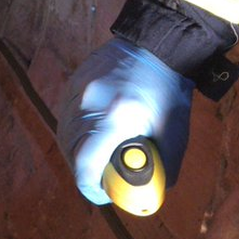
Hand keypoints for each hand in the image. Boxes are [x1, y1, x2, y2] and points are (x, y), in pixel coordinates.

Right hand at [56, 38, 192, 205]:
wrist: (156, 45)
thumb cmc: (169, 91)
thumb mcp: (174, 133)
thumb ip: (164, 166)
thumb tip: (151, 192)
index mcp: (117, 118)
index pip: (85, 162)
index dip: (90, 185)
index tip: (101, 193)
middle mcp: (91, 105)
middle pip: (71, 151)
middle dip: (83, 171)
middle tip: (99, 179)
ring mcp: (78, 92)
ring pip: (64, 134)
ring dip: (75, 153)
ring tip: (93, 158)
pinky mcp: (74, 83)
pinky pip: (65, 117)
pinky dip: (74, 132)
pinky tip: (88, 136)